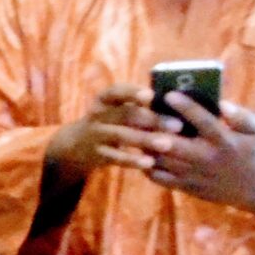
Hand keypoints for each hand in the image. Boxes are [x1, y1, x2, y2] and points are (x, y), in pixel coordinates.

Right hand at [46, 84, 182, 181]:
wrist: (76, 145)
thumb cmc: (110, 122)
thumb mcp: (116, 109)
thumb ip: (139, 106)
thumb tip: (178, 104)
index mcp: (104, 100)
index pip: (116, 92)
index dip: (132, 92)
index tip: (150, 95)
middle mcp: (97, 115)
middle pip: (124, 115)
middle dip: (151, 119)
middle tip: (177, 125)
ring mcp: (95, 135)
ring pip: (121, 136)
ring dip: (145, 139)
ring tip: (167, 144)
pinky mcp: (97, 154)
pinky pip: (115, 157)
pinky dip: (132, 160)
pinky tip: (150, 162)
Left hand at [145, 96, 254, 221]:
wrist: (253, 189)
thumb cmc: (251, 151)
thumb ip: (241, 116)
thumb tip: (221, 103)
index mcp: (224, 141)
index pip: (203, 121)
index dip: (185, 107)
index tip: (168, 94)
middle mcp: (206, 158)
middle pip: (173, 144)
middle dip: (154, 130)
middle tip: (137, 114)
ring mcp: (193, 175)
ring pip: (161, 161)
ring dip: (144, 146)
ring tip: (132, 129)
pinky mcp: (185, 187)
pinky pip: (158, 177)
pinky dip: (145, 165)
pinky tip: (139, 152)